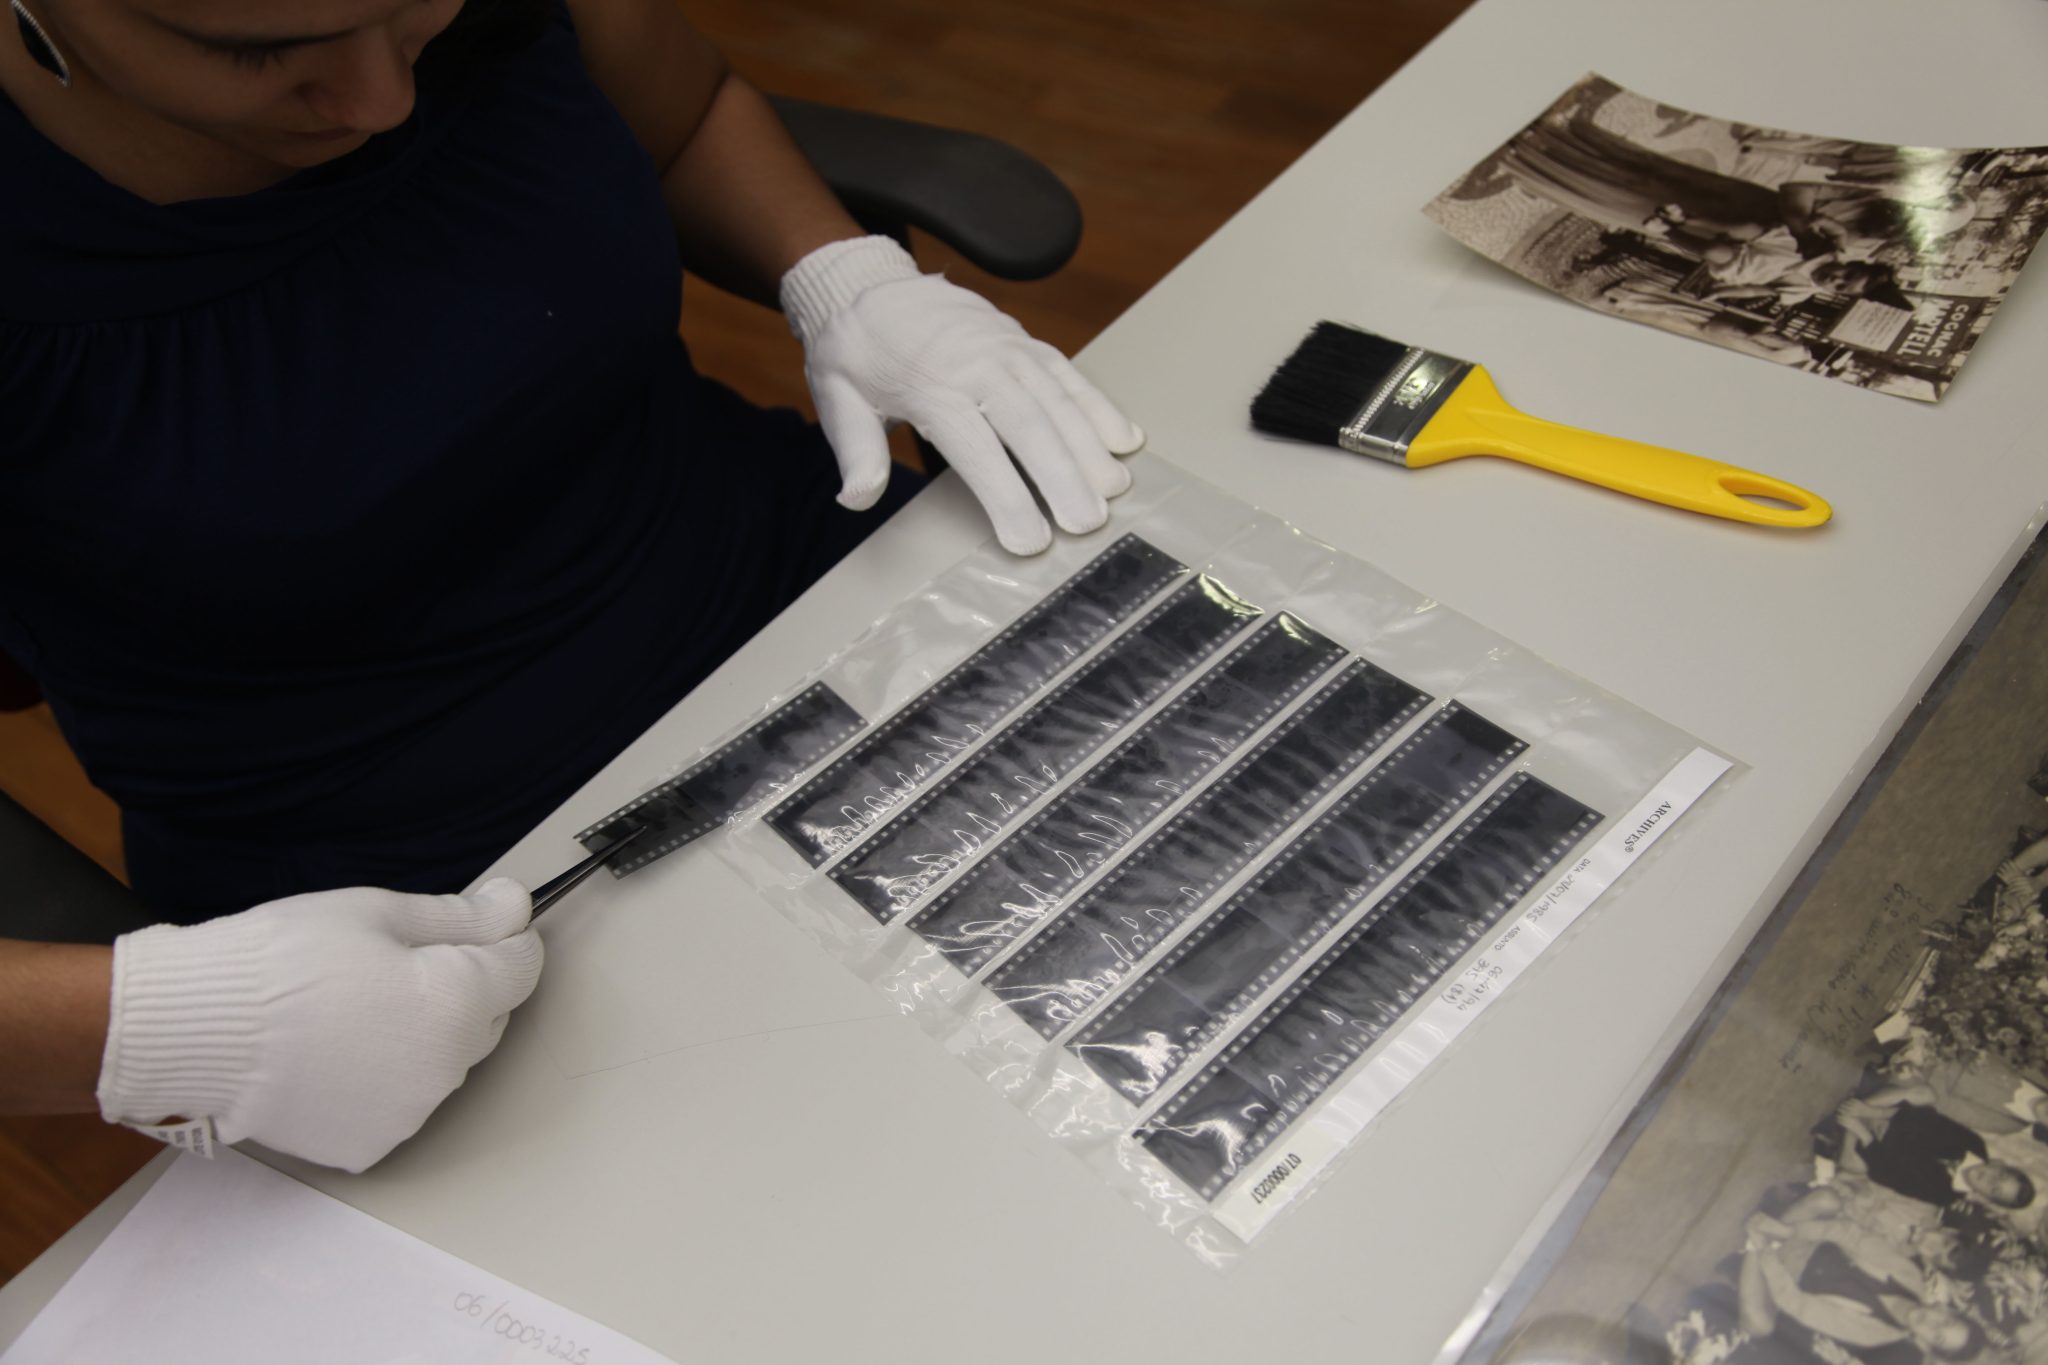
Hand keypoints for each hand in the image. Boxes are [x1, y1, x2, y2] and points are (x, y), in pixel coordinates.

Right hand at [97, 879, 542, 1171]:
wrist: (194, 1029)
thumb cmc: (282, 959)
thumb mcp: (377, 912)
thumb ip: (458, 918)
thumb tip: (513, 909)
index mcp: (458, 1003)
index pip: (521, 968)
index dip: (505, 938)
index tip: (484, 920)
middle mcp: (447, 1068)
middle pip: (486, 1017)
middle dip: (461, 987)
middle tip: (395, 963)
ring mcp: (409, 1113)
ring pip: (443, 1062)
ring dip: (422, 1037)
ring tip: (353, 1011)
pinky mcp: (369, 1144)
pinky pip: (400, 1102)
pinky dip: (384, 1078)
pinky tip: (337, 1053)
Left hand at [780, 236, 1142, 554]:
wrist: (867, 282)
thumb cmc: (855, 351)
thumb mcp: (836, 398)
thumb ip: (855, 450)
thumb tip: (856, 498)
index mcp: (930, 387)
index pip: (976, 449)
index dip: (1006, 496)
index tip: (1030, 540)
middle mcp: (976, 364)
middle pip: (1029, 424)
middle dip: (1063, 476)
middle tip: (1088, 524)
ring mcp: (1006, 348)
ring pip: (1057, 398)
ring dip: (1090, 445)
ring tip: (1114, 489)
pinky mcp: (1023, 341)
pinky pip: (1068, 373)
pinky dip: (1098, 405)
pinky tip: (1123, 440)